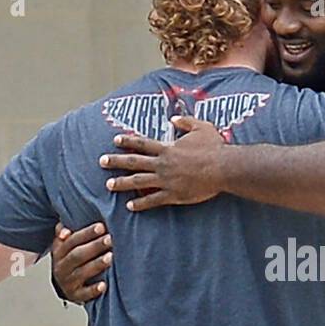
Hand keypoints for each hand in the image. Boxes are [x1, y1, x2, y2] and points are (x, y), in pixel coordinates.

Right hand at [51, 221, 110, 304]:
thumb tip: (64, 229)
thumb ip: (64, 233)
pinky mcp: (75, 296)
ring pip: (81, 273)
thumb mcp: (64, 245)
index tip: (101, 227)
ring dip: (96, 264)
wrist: (65, 287)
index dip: (86, 233)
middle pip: (77, 255)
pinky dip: (94, 290)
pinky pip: (84, 294)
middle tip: (109, 239)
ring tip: (110, 257)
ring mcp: (67, 283)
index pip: (72, 240)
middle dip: (94, 246)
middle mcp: (61, 267)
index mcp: (58, 252)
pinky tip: (104, 285)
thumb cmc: (71, 260)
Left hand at [102, 116, 226, 211]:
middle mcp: (163, 164)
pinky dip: (140, 203)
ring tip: (109, 184)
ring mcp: (166, 180)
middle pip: (134, 162)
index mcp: (168, 149)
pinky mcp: (173, 194)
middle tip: (101, 161)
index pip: (143, 144)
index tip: (115, 140)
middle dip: (116, 161)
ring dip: (122, 183)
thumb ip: (186, 122)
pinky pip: (153, 200)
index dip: (128, 141)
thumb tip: (173, 119)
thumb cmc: (214, 147)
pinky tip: (130, 206)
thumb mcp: (201, 127)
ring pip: (138, 182)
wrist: (223, 168)